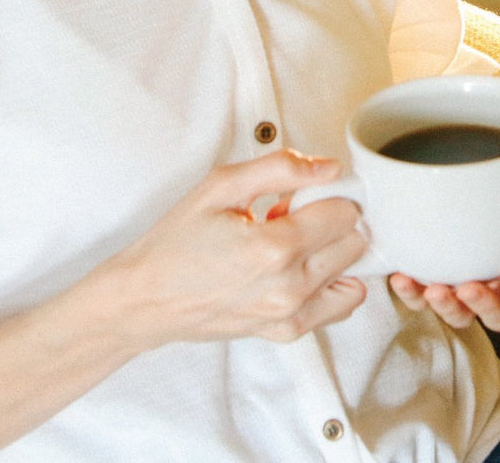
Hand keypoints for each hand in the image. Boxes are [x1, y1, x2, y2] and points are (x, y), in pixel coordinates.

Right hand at [103, 151, 367, 348]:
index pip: (344, 212)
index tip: (303, 194)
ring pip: (353, 272)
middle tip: (293, 216)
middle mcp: (289, 286)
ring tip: (296, 244)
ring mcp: (290, 314)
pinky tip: (300, 268)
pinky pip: (341, 305)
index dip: (327, 194)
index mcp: (274, 246)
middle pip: (354, 241)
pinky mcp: (287, 332)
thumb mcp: (221, 185)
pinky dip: (333, 282)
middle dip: (332, 220)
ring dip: (334, 251)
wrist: (145, 298)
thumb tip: (329, 168)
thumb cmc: (177, 241)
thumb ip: (281, 168)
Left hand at [388, 192, 499, 331]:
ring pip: (462, 317)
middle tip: (468, 287)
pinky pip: (423, 302)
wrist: (459, 180)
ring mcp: (467, 291)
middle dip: (485, 305)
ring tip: (433, 290)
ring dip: (448, 308)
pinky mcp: (435, 288)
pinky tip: (402, 278)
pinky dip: (412, 294)